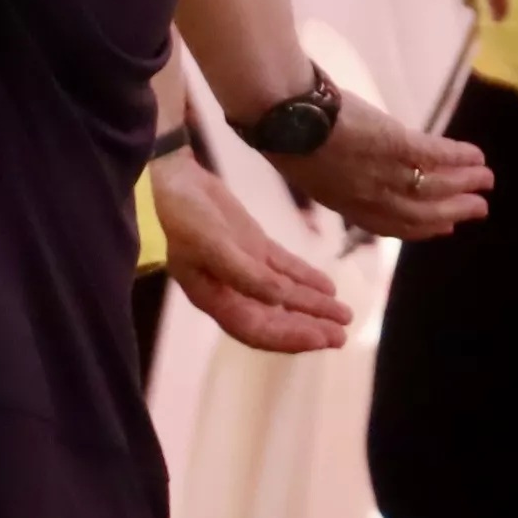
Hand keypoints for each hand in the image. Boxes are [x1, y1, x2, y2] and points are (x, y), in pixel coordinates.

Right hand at [151, 153, 354, 350]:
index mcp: (214, 298)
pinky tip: (328, 286)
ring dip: (313, 305)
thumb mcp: (213, 245)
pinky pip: (284, 268)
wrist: (173, 178)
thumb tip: (278, 301)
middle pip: (273, 318)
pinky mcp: (251, 245)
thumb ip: (244, 274)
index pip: (256, 330)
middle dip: (308, 327)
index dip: (290, 338)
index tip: (323, 339)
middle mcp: (230, 289)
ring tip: (344, 314)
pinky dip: (306, 278)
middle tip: (343, 334)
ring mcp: (243, 266)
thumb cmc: (186, 215)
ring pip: (283, 295)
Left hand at [265, 87, 493, 239]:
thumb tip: (351, 167)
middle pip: (422, 213)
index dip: (424, 230)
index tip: (446, 229)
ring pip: (435, 187)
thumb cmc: (290, 134)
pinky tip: (477, 153)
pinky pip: (436, 156)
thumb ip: (337, 176)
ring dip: (465, 184)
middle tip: (479, 209)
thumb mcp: (311, 170)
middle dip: (454, 213)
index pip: (394, 225)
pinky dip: (460, 156)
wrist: (285, 115)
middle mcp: (371, 197)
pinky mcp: (395, 145)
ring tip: (487, 179)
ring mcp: (384, 173)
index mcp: (347, 204)